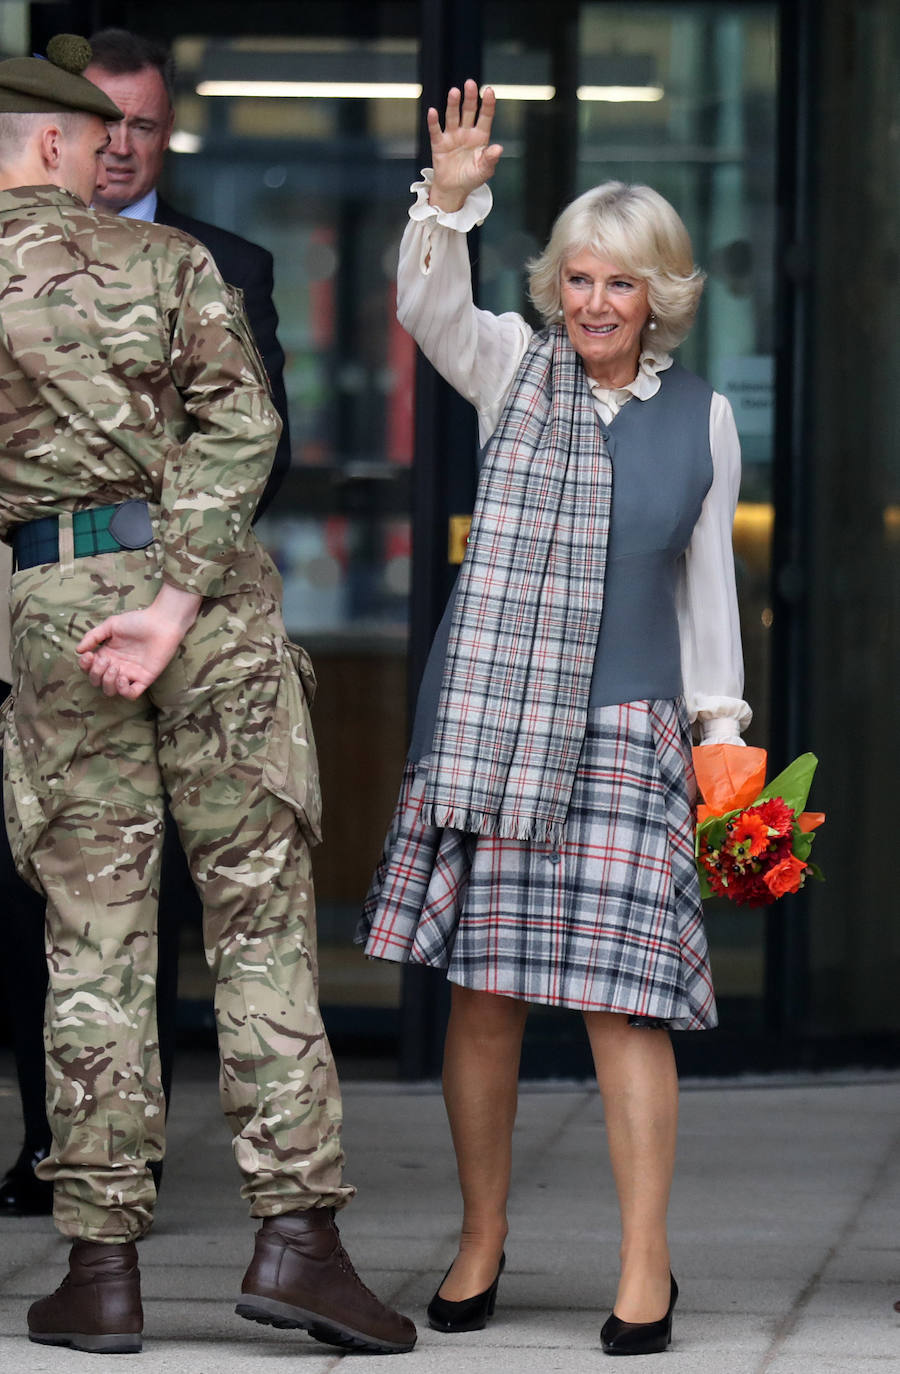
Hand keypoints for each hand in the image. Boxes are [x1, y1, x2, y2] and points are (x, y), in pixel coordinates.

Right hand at [76, 583, 201, 699]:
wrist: (162, 622)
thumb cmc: (138, 621)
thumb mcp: (111, 625)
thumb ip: (93, 636)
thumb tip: (78, 650)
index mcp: (107, 654)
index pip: (89, 668)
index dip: (85, 666)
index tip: (89, 655)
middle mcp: (117, 666)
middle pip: (97, 681)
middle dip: (96, 673)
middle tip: (105, 660)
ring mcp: (130, 674)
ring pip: (111, 691)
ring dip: (107, 682)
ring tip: (114, 667)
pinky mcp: (144, 679)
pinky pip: (131, 694)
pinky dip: (123, 690)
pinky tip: (123, 676)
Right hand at [427, 79, 502, 212]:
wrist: (454, 190)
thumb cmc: (471, 178)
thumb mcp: (484, 171)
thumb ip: (490, 159)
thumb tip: (498, 148)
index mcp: (480, 137)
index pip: (485, 116)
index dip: (487, 103)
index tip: (489, 90)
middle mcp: (466, 132)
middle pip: (469, 111)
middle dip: (470, 98)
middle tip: (470, 83)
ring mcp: (452, 136)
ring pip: (453, 116)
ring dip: (453, 104)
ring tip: (454, 92)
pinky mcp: (439, 144)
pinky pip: (436, 130)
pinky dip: (434, 121)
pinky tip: (433, 112)